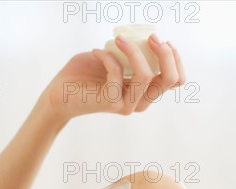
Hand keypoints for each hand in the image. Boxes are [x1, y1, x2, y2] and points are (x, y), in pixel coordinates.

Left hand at [45, 34, 185, 118]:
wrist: (59, 95)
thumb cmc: (85, 75)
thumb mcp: (115, 59)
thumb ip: (130, 53)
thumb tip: (143, 37)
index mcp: (146, 92)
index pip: (176, 80)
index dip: (175, 59)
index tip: (162, 41)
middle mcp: (140, 101)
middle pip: (170, 79)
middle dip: (166, 53)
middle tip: (151, 37)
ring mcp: (127, 104)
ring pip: (147, 76)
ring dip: (135, 51)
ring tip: (119, 39)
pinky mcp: (111, 102)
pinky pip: (117, 72)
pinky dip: (107, 56)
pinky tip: (96, 51)